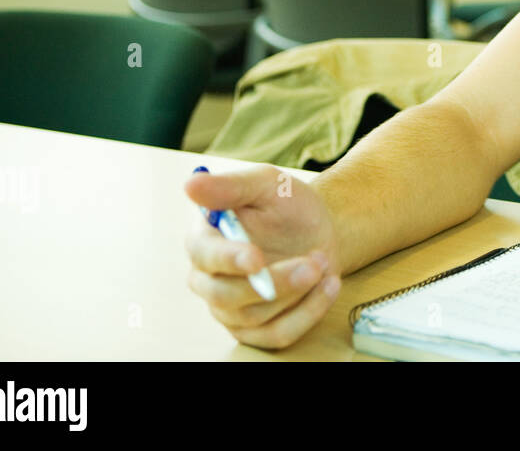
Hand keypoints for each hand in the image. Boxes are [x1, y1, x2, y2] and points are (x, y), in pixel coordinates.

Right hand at [185, 165, 341, 349]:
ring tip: (324, 261)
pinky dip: (309, 312)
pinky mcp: (256, 329)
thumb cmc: (286, 205)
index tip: (255, 258)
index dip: (228, 259)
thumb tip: (191, 184)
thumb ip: (231, 185)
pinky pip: (278, 335)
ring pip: (254, 317)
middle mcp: (209, 279)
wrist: (318, 229)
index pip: (203, 255)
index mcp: (205, 239)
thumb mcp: (267, 184)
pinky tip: (329, 284)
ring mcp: (231, 308)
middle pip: (224, 296)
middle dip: (272, 282)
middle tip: (313, 263)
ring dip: (296, 292)